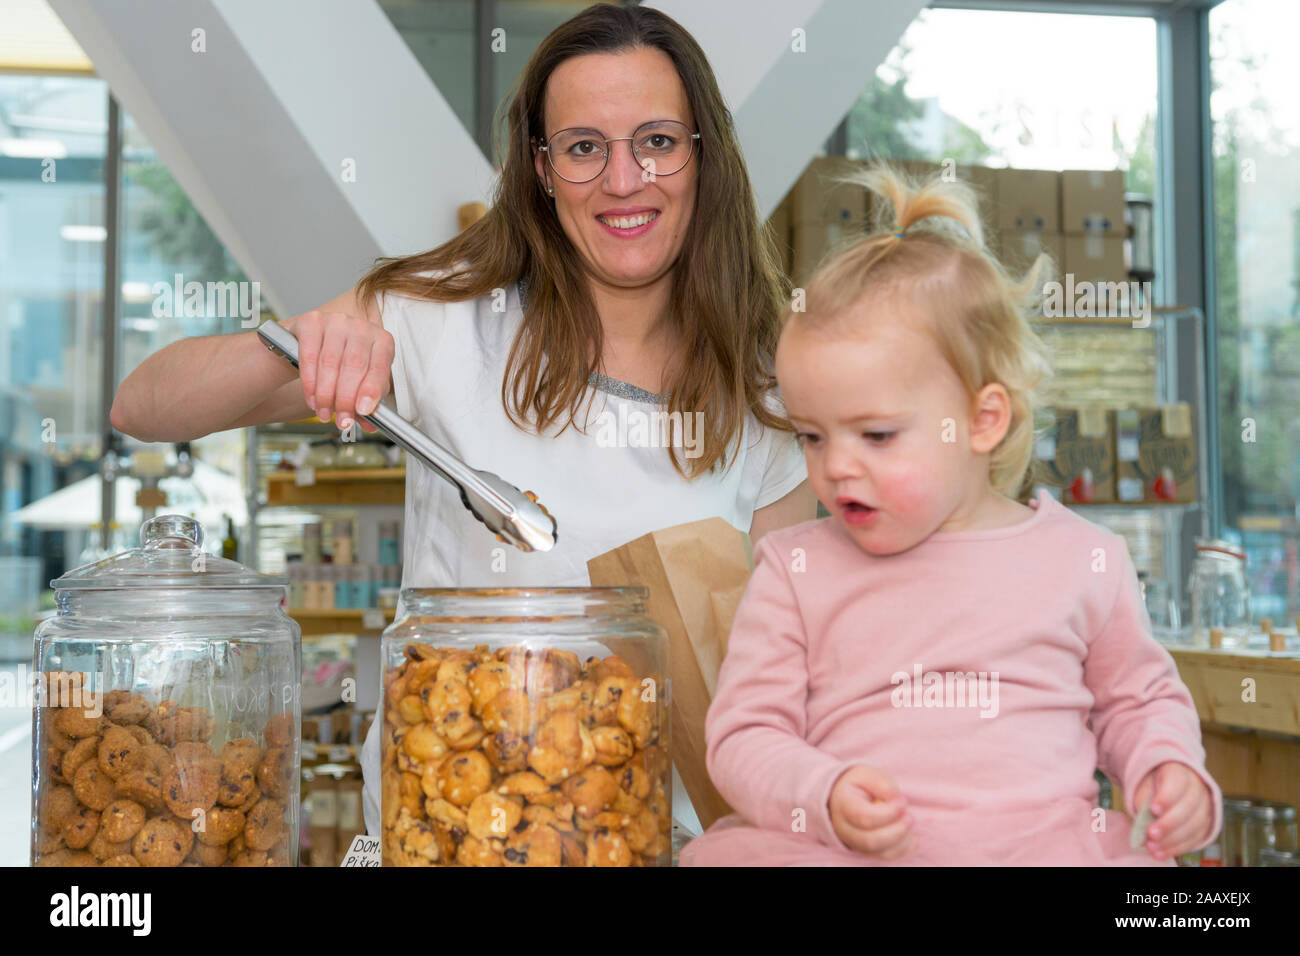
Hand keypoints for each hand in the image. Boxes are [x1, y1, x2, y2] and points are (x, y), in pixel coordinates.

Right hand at [287, 310, 393, 433]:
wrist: (312, 344)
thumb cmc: (343, 364)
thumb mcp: (360, 382)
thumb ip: (366, 403)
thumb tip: (370, 425)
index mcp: (382, 340)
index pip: (380, 367)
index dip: (371, 390)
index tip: (363, 410)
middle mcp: (361, 326)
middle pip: (354, 365)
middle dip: (346, 399)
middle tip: (341, 421)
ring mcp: (336, 321)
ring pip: (330, 363)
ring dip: (326, 395)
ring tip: (325, 414)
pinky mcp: (312, 322)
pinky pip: (309, 356)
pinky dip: (310, 383)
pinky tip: (312, 399)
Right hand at [828, 764, 913, 858]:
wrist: (844, 798)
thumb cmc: (858, 785)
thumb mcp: (866, 774)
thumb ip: (881, 783)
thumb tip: (896, 799)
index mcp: (842, 805)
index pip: (863, 816)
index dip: (888, 813)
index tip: (903, 801)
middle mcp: (845, 828)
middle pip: (870, 840)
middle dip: (897, 830)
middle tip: (909, 815)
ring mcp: (855, 843)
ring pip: (881, 852)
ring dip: (902, 838)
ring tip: (908, 820)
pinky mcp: (868, 851)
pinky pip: (888, 855)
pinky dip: (904, 846)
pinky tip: (908, 831)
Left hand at [1130, 762, 1214, 859]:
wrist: (1170, 787)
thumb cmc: (1154, 786)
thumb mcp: (1145, 787)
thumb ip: (1143, 802)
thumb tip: (1142, 827)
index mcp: (1180, 772)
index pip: (1177, 783)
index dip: (1167, 797)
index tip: (1153, 809)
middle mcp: (1198, 789)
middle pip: (1188, 807)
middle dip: (1169, 823)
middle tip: (1151, 834)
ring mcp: (1206, 808)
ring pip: (1194, 825)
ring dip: (1172, 840)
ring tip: (1152, 847)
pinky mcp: (1206, 826)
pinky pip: (1195, 839)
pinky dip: (1176, 848)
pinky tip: (1160, 854)